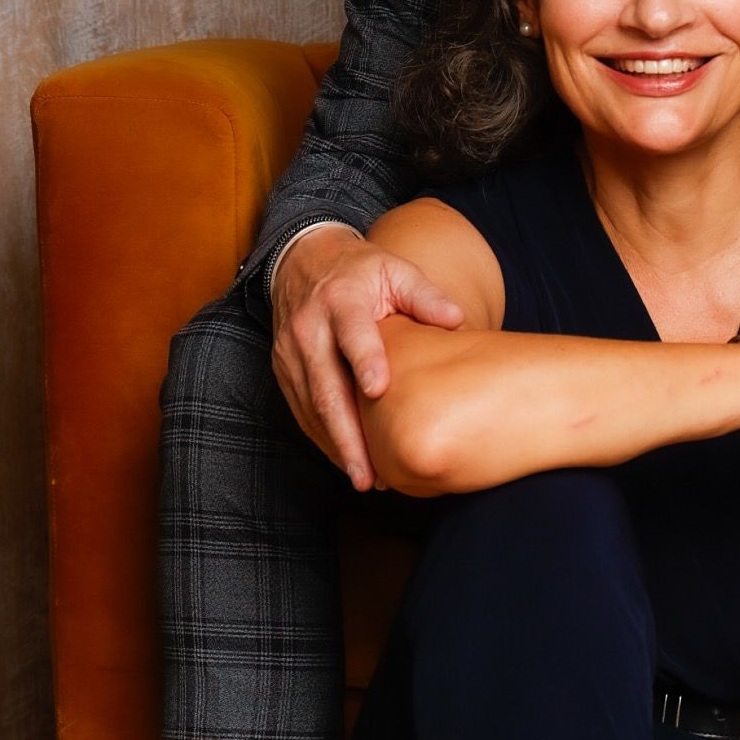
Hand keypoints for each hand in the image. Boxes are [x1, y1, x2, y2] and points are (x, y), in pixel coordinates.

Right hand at [270, 226, 464, 486]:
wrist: (304, 261)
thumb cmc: (361, 271)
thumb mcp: (396, 270)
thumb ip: (425, 295)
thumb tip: (456, 319)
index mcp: (341, 301)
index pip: (353, 334)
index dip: (365, 361)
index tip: (378, 391)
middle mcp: (309, 328)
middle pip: (327, 387)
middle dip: (348, 435)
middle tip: (370, 474)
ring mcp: (291, 353)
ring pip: (312, 408)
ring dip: (337, 446)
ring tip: (366, 478)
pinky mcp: (283, 370)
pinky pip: (302, 412)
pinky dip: (324, 439)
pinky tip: (348, 461)